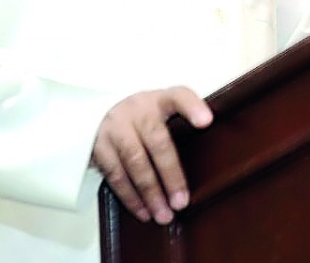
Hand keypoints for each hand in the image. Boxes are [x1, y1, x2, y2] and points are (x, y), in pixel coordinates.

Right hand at [91, 86, 212, 224]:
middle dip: (170, 174)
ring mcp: (116, 127)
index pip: (178, 96)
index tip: (207, 121)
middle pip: (156, 141)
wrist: (100, 112)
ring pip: (134, 161)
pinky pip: (116, 175)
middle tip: (180, 201)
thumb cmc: (140, 117)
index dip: (192, 107)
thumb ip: (181, 127)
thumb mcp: (160, 112)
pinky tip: (143, 211)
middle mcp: (137, 110)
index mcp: (158, 100)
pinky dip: (130, 197)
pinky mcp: (99, 146)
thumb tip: (210, 158)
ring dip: (150, 192)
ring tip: (163, 214)